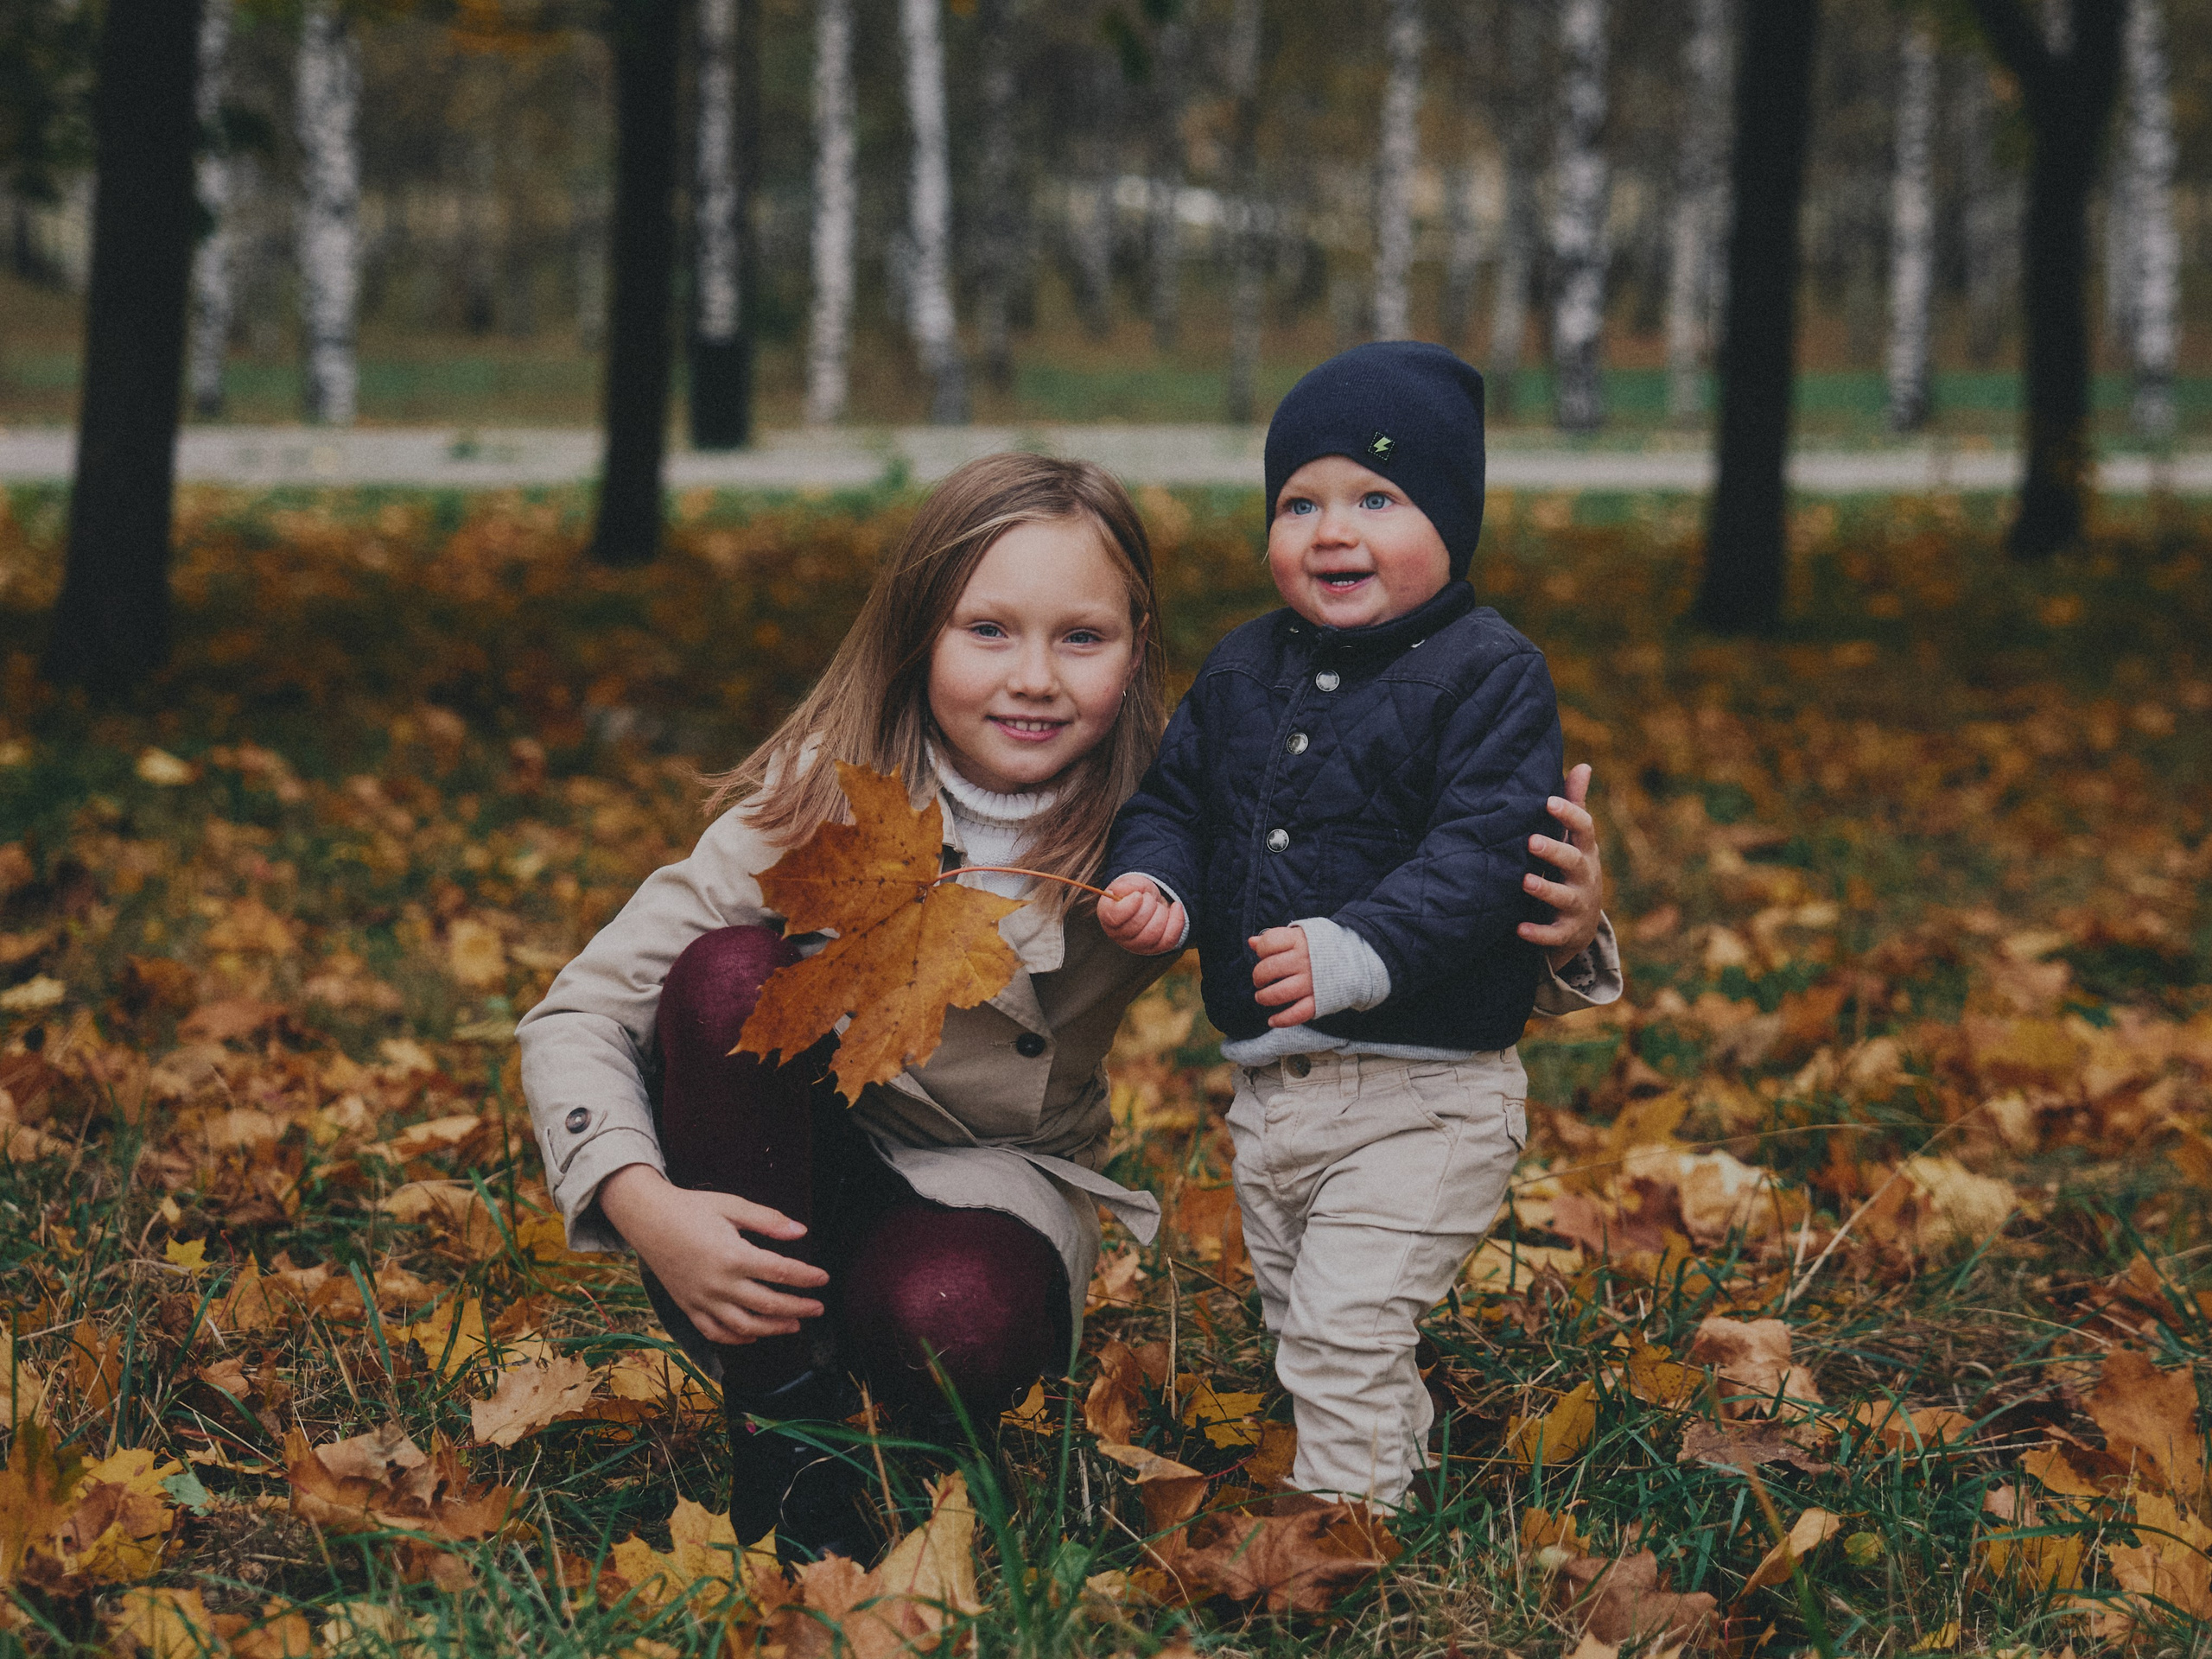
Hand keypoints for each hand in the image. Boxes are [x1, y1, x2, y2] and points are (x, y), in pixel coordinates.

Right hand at [596, 1164, 828, 1345]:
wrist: (647, 1219)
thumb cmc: (692, 1208)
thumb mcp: (732, 1205)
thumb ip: (768, 1220)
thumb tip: (801, 1231)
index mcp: (732, 1255)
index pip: (780, 1272)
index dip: (806, 1277)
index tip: (823, 1278)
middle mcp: (718, 1283)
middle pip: (768, 1304)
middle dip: (798, 1307)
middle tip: (818, 1307)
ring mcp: (701, 1299)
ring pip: (744, 1326)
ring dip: (773, 1328)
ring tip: (795, 1325)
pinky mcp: (688, 1307)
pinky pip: (715, 1332)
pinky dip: (737, 1338)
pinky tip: (754, 1335)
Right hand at [1098, 874, 1187, 954]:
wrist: (1149, 900)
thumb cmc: (1135, 892)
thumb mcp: (1129, 883)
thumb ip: (1125, 885)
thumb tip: (1126, 891)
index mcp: (1107, 916)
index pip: (1115, 918)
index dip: (1130, 906)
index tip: (1138, 895)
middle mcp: (1118, 935)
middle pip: (1137, 926)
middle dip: (1149, 905)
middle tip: (1149, 897)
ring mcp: (1136, 945)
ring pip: (1153, 934)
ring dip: (1161, 913)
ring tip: (1158, 904)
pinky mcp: (1155, 948)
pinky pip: (1169, 940)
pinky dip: (1176, 921)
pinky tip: (1176, 907)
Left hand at [1250, 924, 1315, 1027]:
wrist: (1357, 959)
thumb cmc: (1322, 946)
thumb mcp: (1302, 935)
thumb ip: (1277, 937)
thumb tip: (1252, 942)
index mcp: (1300, 941)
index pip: (1268, 944)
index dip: (1261, 951)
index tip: (1264, 956)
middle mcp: (1304, 961)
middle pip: (1268, 969)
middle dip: (1258, 977)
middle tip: (1260, 980)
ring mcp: (1311, 982)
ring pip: (1278, 993)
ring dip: (1265, 998)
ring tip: (1262, 997)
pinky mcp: (1320, 1000)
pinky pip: (1297, 1014)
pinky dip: (1282, 1020)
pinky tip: (1272, 1020)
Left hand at [1518, 762, 1603, 969]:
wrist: (1581, 924)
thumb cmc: (1571, 869)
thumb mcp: (1575, 840)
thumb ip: (1575, 805)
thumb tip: (1584, 765)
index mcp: (1585, 851)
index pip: (1584, 829)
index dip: (1569, 814)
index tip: (1548, 801)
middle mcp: (1585, 877)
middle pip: (1574, 861)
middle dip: (1554, 851)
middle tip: (1530, 840)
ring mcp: (1578, 906)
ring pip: (1564, 898)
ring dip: (1545, 889)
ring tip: (1524, 881)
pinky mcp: (1567, 933)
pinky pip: (1554, 934)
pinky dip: (1538, 933)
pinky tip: (1519, 927)